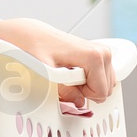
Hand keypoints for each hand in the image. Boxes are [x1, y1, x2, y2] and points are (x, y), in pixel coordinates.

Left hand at [0, 17, 117, 107]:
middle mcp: (102, 52)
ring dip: (86, 86)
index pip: (102, 92)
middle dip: (85, 91)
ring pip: (105, 84)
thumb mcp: (44, 72)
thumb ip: (64, 89)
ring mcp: (102, 52)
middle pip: (105, 89)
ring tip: (67, 75)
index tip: (67, 85)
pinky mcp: (99, 54)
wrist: (31, 34)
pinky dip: (88, 80)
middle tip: (65, 80)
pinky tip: (72, 72)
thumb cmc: (35, 47)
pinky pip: (101, 77)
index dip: (83, 95)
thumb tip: (79, 102)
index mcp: (93, 56)